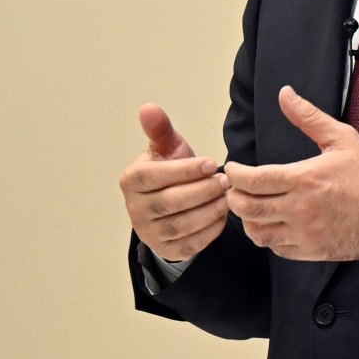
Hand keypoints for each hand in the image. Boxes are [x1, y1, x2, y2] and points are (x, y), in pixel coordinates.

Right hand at [119, 103, 229, 263]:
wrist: (170, 207)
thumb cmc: (170, 172)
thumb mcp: (166, 149)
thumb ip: (160, 129)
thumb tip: (149, 108)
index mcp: (131, 181)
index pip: (154, 176)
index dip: (184, 170)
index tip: (211, 163)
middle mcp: (135, 210)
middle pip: (169, 202)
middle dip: (202, 191)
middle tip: (225, 181)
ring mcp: (150, 234)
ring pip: (181, 225)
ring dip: (209, 210)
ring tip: (227, 197)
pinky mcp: (167, 250)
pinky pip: (191, 244)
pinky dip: (210, 230)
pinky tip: (223, 214)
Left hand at [224, 86, 358, 261]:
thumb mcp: (341, 138)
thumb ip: (308, 117)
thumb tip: (285, 94)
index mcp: (304, 179)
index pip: (254, 180)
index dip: (235, 174)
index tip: (232, 168)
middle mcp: (300, 209)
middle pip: (248, 209)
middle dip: (234, 197)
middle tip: (235, 188)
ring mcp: (306, 233)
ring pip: (258, 233)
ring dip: (248, 220)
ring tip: (251, 206)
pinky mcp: (312, 251)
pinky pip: (277, 248)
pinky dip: (268, 237)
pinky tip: (273, 224)